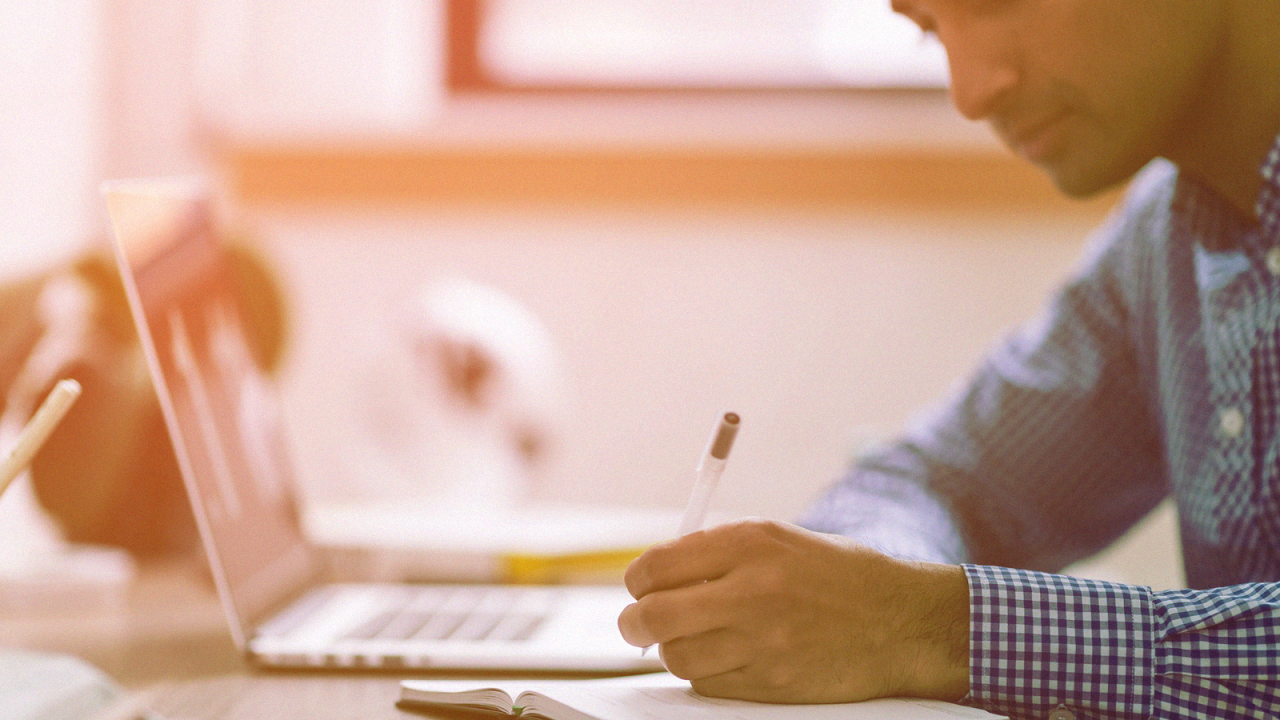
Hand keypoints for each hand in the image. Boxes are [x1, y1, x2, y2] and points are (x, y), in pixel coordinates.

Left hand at [617, 518, 969, 702]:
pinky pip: (708, 684)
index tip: (640, 587)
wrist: (901, 622)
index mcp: (750, 543)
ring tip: (692, 639)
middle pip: (654, 616)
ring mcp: (761, 641)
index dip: (638, 580)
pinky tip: (726, 658)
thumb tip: (655, 574)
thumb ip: (717, 552)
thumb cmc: (838, 576)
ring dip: (673, 650)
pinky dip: (705, 674)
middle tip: (637, 625)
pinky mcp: (771, 684)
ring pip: (676, 656)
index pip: (657, 565)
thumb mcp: (779, 540)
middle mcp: (752, 589)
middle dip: (635, 623)